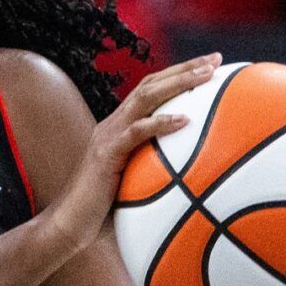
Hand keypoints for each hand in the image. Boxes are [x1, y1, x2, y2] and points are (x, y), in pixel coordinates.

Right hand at [43, 53, 220, 254]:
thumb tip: (202, 183)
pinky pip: (137, 132)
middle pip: (151, 84)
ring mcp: (108, 136)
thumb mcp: (137, 185)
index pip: (151, 90)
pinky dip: (161, 123)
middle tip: (216, 59)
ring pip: (145, 98)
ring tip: (206, 75)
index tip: (211, 65)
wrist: (69, 226)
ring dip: (178, 82)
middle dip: (185, 68)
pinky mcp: (106, 153)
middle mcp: (114, 124)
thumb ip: (161, 174)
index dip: (179, 74)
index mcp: (121, 128)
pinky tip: (185, 119)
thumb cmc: (104, 213)